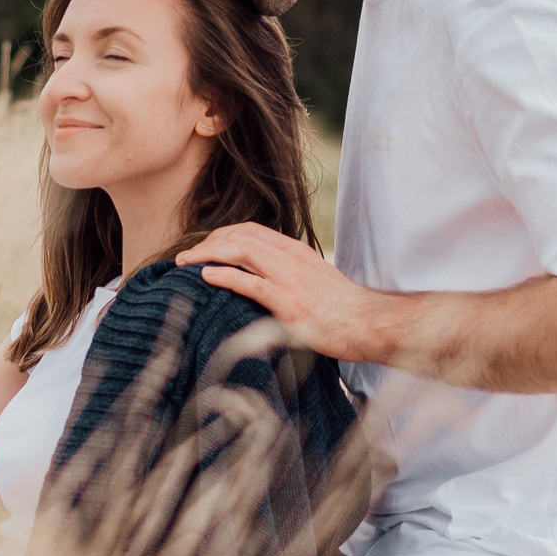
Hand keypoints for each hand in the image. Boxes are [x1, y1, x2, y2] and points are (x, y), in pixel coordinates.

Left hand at [176, 223, 389, 361]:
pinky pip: (252, 284)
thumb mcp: (316, 280)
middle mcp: (292, 259)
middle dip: (208, 242)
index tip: (204, 248)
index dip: (222, 235)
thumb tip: (264, 277)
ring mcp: (291, 280)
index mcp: (297, 252)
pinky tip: (206, 276)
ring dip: (209, 254)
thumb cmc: (344, 309)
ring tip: (186, 263)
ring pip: (243, 252)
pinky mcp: (291, 305)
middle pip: (241, 236)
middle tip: (185, 257)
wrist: (371, 325)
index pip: (251, 231)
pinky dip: (225, 276)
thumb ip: (290, 273)